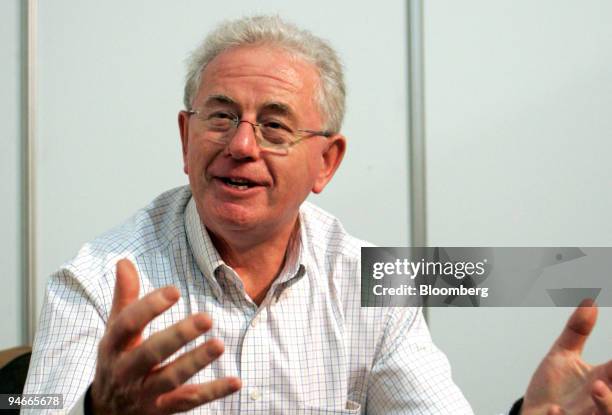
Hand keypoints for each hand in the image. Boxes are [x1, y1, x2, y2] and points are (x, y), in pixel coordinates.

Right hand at [90, 259, 240, 413]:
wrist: (105, 411)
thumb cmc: (117, 359)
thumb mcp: (115, 329)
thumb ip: (124, 296)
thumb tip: (124, 261)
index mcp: (114, 344)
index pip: (128, 324)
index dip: (149, 307)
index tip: (174, 291)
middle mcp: (126, 369)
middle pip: (152, 352)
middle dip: (178, 335)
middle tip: (207, 318)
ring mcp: (144, 392)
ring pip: (171, 378)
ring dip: (196, 362)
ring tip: (219, 344)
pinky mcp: (161, 409)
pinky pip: (188, 401)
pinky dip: (213, 392)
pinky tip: (236, 381)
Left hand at [522, 299, 611, 414]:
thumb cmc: (552, 388)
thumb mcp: (562, 356)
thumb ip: (576, 332)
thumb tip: (590, 301)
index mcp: (603, 381)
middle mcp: (598, 402)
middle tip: (607, 376)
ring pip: (605, 414)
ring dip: (606, 403)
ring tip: (596, 386)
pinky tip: (554, 410)